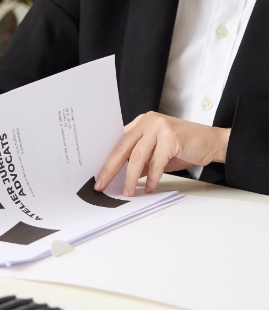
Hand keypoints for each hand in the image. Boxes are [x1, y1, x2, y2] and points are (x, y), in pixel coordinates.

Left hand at [94, 112, 230, 195]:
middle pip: (123, 147)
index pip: (119, 141)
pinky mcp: (171, 137)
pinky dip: (151, 177)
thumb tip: (121, 176)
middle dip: (110, 168)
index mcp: (141, 122)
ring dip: (131, 177)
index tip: (99, 175)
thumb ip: (140, 159)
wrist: (212, 142)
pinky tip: (148, 187)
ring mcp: (159, 127)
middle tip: (101, 184)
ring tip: (128, 191)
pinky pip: (156, 162)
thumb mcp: (157, 152)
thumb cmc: (184, 147)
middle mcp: (148, 121)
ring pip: (137, 156)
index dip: (107, 159)